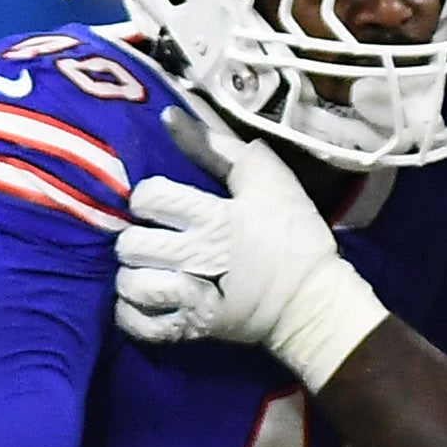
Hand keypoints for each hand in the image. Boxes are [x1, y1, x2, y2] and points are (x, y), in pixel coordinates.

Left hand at [115, 120, 390, 387]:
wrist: (316, 303)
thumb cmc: (294, 236)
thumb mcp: (268, 179)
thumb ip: (216, 146)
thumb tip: (167, 116)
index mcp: (215, 218)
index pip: (150, 198)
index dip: (149, 198)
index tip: (163, 205)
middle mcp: (197, 258)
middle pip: (132, 245)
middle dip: (135, 239)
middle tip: (153, 241)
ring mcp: (193, 299)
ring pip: (131, 285)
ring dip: (133, 276)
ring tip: (148, 271)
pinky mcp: (193, 330)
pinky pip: (141, 325)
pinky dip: (132, 314)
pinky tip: (145, 300)